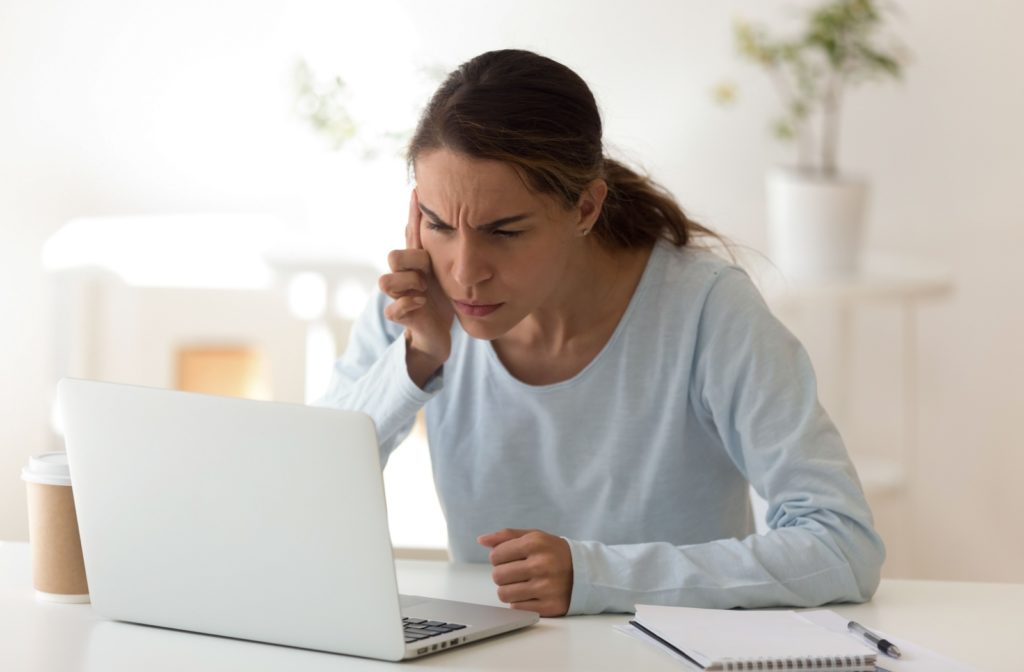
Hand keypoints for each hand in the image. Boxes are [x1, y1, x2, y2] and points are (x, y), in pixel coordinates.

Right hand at [379, 189, 453, 386]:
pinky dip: (408, 304)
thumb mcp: (448, 272)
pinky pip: (393, 308)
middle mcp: (404, 276)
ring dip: (409, 284)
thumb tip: (459, 223)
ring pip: (386, 281)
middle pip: (393, 256)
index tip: (419, 190)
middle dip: (411, 261)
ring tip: (424, 290)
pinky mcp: (400, 316)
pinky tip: (421, 304)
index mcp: (417, 262)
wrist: (437, 333)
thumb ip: (451, 250)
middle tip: (427, 272)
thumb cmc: (442, 299)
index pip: (411, 234)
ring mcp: (400, 295)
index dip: (413, 214)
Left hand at [477, 528, 573, 616]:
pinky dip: (520, 601)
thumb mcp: (534, 537)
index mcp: (534, 543)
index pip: (495, 555)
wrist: (585, 571)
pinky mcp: (549, 606)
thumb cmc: (553, 552)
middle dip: (502, 574)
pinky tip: (531, 593)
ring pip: (504, 594)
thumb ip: (506, 536)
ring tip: (521, 584)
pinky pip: (517, 607)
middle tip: (515, 572)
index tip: (509, 559)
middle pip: (497, 576)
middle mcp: (541, 564)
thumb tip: (481, 540)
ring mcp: (546, 587)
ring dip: (508, 590)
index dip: (498, 558)